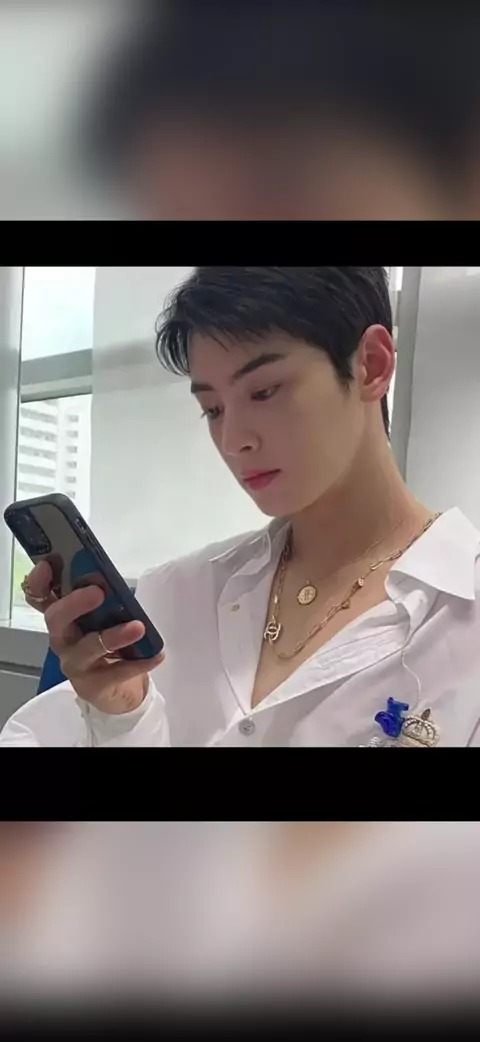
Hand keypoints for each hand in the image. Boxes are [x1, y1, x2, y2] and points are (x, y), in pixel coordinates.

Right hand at [25, 561, 163, 714]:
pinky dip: (138, 663)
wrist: (119, 689)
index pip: (40, 597)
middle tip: (98, 592)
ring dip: (113, 635)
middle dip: (75, 603)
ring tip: (138, 627)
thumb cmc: (111, 643)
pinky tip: (157, 655)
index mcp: (63, 617)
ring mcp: (74, 663)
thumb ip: (106, 599)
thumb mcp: (107, 617)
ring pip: (87, 648)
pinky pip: (114, 673)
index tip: (48, 565)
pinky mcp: (91, 685)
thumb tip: (112, 582)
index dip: (39, 581)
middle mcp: (62, 638)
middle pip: (56, 619)